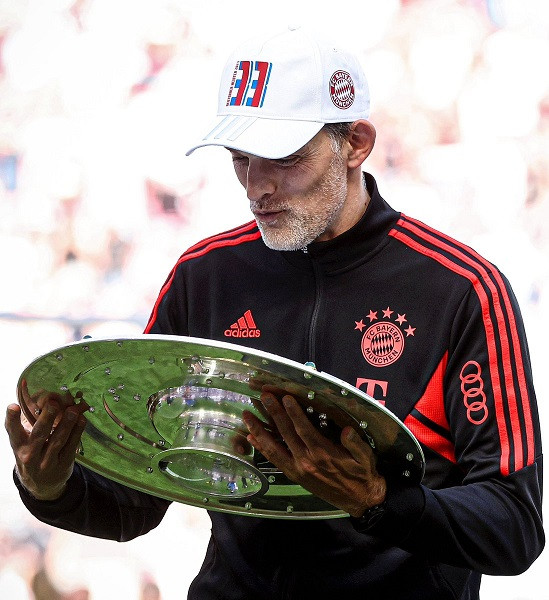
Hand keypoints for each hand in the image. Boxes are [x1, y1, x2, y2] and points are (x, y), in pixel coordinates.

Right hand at [5, 380, 87, 500]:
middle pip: (39, 435)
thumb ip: (28, 423)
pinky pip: (71, 446)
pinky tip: (82, 420)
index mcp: (19, 446)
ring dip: (67, 424)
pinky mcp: (63, 464)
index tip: (13, 406)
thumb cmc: (32, 454)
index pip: (13, 431)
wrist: (41, 485)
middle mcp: (30, 455)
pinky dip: (77, 432)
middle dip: (46, 418)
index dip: (12, 419)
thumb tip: (42, 393)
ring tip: (73, 410)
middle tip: (53, 403)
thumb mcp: (24, 442)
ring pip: (58, 441)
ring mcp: (47, 462)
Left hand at [242, 387, 385, 516]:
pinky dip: (262, 448)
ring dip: (259, 430)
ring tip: (247, 416)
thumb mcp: (365, 458)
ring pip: (274, 447)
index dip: (294, 413)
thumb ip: (355, 444)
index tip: (285, 398)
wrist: (359, 500)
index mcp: (323, 453)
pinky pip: (274, 460)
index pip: (304, 429)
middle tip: (263, 397)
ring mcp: (298, 469)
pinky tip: (251, 437)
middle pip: (286, 434)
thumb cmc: (363, 474)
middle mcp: (307, 461)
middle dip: (273, 413)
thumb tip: (347, 431)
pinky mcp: (295, 476)